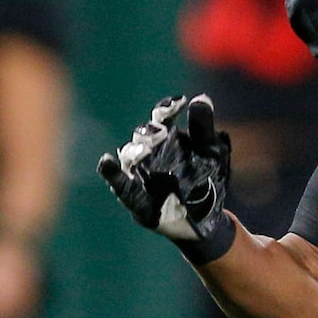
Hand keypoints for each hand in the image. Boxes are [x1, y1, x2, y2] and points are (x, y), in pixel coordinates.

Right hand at [99, 94, 236, 262]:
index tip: (180, 103)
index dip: (166, 108)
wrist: (209, 218)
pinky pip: (122, 186)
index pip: (161, 117)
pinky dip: (112, 174)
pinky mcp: (136, 199)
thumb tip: (201, 98)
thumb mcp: (212, 153)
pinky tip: (104, 162)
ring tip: (144, 151)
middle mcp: (150, 153)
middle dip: (149, 134)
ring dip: (135, 153)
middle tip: (161, 133)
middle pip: (143, 136)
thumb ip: (203, 128)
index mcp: (168, 138)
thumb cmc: (208, 179)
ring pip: (130, 158)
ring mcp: (140, 175)